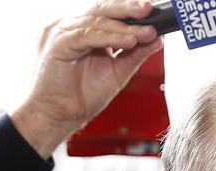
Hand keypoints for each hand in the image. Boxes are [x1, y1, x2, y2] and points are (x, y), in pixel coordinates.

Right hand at [10, 0, 162, 158]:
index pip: (110, 14)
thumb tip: (157, 39)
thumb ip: (136, 54)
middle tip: (149, 10)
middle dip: (128, 9)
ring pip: (97, 23)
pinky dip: (109, 38)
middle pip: (102, 11)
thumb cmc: (85, 94)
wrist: (63, 114)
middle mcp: (74, 28)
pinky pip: (86, 36)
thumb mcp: (119, 71)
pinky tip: (128, 41)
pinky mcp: (58, 43)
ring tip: (145, 33)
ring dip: (124, 28)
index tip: (154, 12)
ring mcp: (64, 33)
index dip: (130, 11)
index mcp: (86, 31)